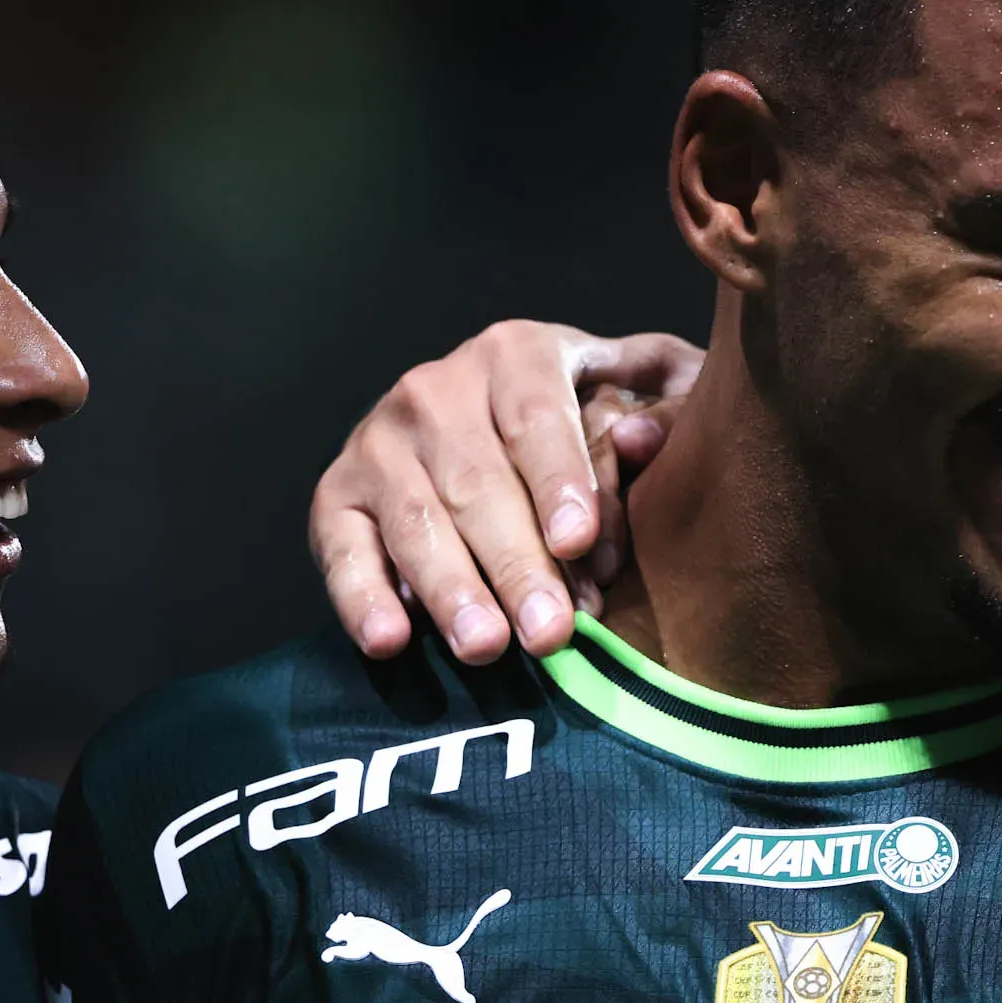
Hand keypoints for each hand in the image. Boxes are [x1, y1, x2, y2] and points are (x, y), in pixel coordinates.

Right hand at [310, 322, 701, 662]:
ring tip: (485, 646)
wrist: (485, 418)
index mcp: (515, 355)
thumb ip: (665, 405)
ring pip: (416, 522)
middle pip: (479, 484)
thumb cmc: (585, 418)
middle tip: (549, 633)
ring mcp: (377, 441)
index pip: (538, 418)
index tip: (579, 544)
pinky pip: (341, 549)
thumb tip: (642, 437)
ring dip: (451, 590)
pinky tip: (388, 640)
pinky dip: (360, 597)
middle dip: (516, 565)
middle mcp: (435, 390)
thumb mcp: (637, 388)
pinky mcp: (336, 495)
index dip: (559, 482)